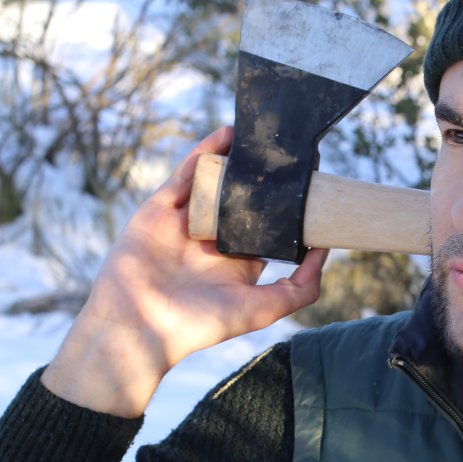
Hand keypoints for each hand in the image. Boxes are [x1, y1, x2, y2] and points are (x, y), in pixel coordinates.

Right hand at [43, 128, 327, 416]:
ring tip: (262, 137)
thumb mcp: (263, 310)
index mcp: (237, 264)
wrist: (138, 325)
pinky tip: (227, 136)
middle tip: (288, 154)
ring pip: (214, 183)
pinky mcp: (159, 210)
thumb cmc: (200, 324)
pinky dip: (205, 153)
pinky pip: (184, 175)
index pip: (267, 228)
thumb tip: (324, 251)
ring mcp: (185, 224)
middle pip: (241, 200)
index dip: (287, 207)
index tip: (311, 184)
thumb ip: (300, 287)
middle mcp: (212, 241)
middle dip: (261, 179)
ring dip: (235, 159)